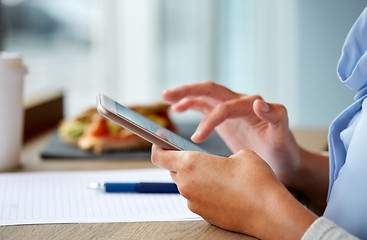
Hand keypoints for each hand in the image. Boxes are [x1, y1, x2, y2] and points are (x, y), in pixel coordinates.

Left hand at [151, 145, 316, 238]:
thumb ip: (219, 157)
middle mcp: (187, 184)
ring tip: (215, 174)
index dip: (157, 146)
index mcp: (191, 164)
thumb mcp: (240, 154)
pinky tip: (222, 189)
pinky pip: (197, 197)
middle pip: (173, 170)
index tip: (160, 141)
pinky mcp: (203, 214)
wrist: (269, 212)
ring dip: (194, 178)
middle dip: (181, 162)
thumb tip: (217, 165)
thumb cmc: (255, 179)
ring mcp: (193, 202)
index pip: (159, 156)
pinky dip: (204, 191)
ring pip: (186, 184)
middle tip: (196, 157)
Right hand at [162, 81, 300, 185]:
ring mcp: (231, 109)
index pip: (224, 107)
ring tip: (167, 98)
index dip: (209, 121)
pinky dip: (191, 105)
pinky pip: (205, 106)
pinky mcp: (226, 118)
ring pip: (205, 96)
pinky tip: (178, 109)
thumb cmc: (283, 150)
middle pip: (210, 90)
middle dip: (188, 91)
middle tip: (167, 95)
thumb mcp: (282, 135)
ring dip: (186, 95)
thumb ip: (275, 116)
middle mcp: (240, 103)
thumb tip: (259, 102)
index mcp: (251, 106)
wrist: (283, 160)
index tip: (197, 140)